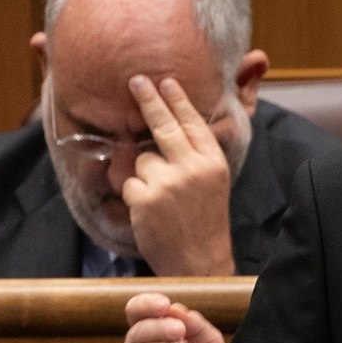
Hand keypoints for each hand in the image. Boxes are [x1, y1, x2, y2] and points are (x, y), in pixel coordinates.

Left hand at [122, 75, 237, 276]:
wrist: (199, 262)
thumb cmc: (204, 221)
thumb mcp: (213, 182)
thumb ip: (196, 156)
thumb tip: (169, 126)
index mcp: (212, 162)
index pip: (192, 123)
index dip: (177, 100)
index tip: (165, 81)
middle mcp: (192, 168)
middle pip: (163, 127)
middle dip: (148, 100)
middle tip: (135, 81)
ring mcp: (168, 183)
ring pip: (141, 161)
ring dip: (144, 177)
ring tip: (161, 200)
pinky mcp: (145, 199)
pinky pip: (128, 184)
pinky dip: (134, 196)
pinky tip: (151, 213)